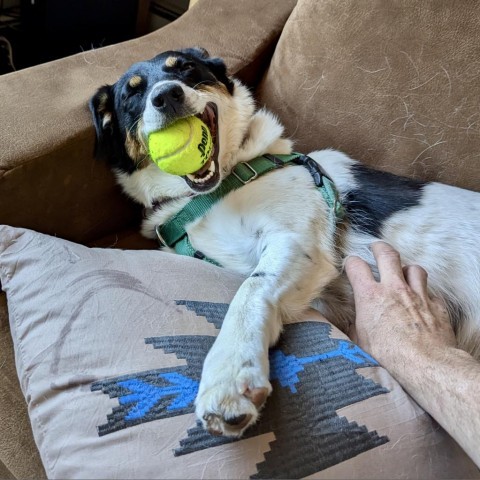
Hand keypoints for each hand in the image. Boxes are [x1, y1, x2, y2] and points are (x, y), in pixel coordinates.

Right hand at [344, 242, 455, 370]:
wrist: (425, 363)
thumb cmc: (389, 356)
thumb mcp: (360, 342)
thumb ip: (352, 326)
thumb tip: (343, 325)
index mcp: (370, 296)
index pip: (356, 266)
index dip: (351, 262)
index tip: (351, 264)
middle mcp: (394, 289)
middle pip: (388, 255)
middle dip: (380, 248)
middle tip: (377, 247)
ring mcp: (418, 294)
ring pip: (414, 268)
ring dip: (407, 270)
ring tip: (404, 274)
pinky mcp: (436, 305)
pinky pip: (431, 291)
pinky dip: (425, 293)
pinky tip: (422, 301)